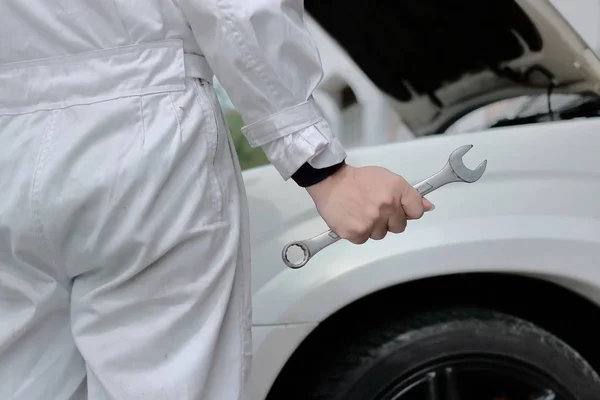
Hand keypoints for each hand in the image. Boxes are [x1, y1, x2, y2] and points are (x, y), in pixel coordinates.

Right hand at [305, 164, 433, 243]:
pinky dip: (359, 232)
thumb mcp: (387, 179)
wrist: (330, 182)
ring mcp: (372, 221)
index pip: (417, 211)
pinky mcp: (357, 233)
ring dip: (373, 227)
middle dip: (389, 220)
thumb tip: (429, 207)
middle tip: (374, 208)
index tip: (398, 209)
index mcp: (397, 189)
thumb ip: (409, 194)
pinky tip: (353, 219)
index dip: (407, 211)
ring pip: (381, 234)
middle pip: (400, 227)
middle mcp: (387, 206)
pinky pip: (364, 239)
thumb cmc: (358, 180)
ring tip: (361, 212)